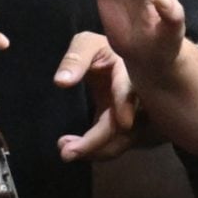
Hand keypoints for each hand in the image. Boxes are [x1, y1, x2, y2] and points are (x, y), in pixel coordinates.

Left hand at [55, 31, 139, 160]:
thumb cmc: (100, 51)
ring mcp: (132, 117)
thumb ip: (75, 58)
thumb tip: (61, 82)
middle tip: (66, 152)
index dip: (127, 105)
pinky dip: (94, 151)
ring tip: (65, 150)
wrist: (113, 64)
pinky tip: (72, 148)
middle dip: (97, 142)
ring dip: (93, 150)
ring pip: (120, 141)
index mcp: (130, 72)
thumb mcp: (87, 44)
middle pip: (125, 126)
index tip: (124, 124)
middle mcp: (136, 98)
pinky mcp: (121, 129)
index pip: (130, 89)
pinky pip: (112, 145)